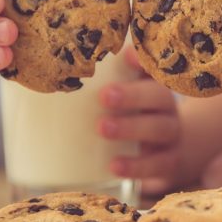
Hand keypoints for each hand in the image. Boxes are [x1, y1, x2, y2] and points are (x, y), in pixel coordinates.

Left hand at [98, 47, 181, 195]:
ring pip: (160, 128)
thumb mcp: (124, 99)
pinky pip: (158, 164)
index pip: (153, 68)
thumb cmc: (134, 119)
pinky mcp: (169, 162)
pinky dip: (136, 165)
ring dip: (131, 128)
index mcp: (153, 85)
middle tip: (105, 96)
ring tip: (103, 128)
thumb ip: (99, 86)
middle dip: (132, 95)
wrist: (170, 154)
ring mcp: (170, 136)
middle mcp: (165, 107)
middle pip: (159, 96)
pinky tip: (114, 166)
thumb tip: (51, 77)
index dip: (142, 61)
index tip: (125, 55)